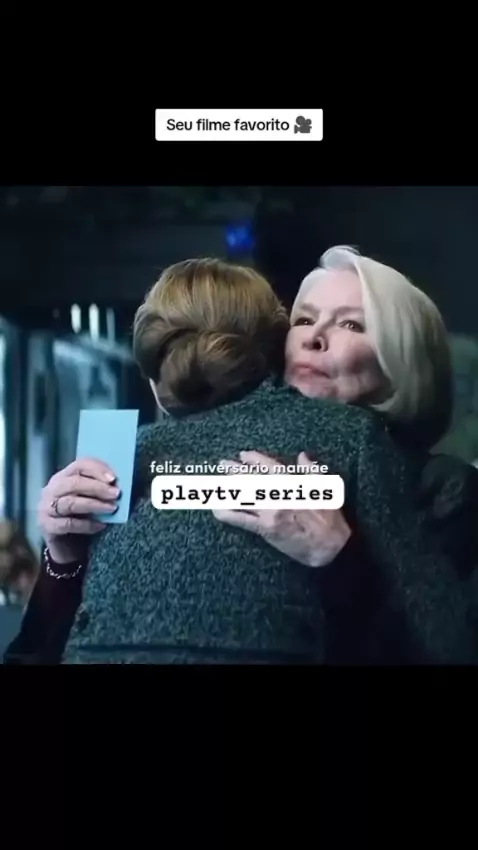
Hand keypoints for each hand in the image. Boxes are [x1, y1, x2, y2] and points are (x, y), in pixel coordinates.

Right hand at [38, 458, 119, 563]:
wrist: (66, 546)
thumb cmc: (81, 517)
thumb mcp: (89, 499)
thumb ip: (99, 489)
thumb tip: (118, 484)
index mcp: (63, 477)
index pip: (79, 465)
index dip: (96, 470)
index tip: (114, 479)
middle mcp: (51, 489)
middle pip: (74, 483)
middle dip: (97, 487)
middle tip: (116, 494)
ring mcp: (46, 508)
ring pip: (71, 502)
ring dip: (94, 505)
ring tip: (112, 509)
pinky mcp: (47, 526)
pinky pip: (69, 524)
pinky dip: (87, 524)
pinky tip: (100, 526)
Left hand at [213, 450, 350, 567]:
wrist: (328, 548)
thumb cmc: (330, 519)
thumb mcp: (327, 489)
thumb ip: (312, 471)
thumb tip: (302, 456)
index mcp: (294, 485)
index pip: (269, 467)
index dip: (254, 459)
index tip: (243, 455)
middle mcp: (278, 496)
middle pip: (251, 479)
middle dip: (235, 471)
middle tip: (223, 464)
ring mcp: (270, 513)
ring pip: (243, 497)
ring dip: (227, 488)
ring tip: (215, 483)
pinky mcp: (265, 529)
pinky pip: (241, 520)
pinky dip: (227, 513)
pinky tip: (216, 509)